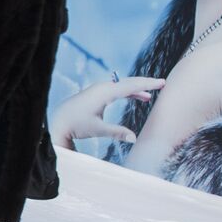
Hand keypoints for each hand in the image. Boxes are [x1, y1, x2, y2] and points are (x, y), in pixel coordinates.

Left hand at [49, 77, 165, 149]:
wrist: (58, 120)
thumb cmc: (76, 124)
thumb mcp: (97, 129)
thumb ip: (116, 132)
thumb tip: (134, 138)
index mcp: (104, 93)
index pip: (130, 86)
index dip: (147, 84)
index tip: (161, 82)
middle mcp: (102, 88)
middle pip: (128, 82)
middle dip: (145, 83)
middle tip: (162, 83)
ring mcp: (99, 89)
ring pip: (123, 86)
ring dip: (138, 89)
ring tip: (153, 93)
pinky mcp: (97, 94)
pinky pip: (118, 90)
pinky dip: (129, 92)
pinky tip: (139, 97)